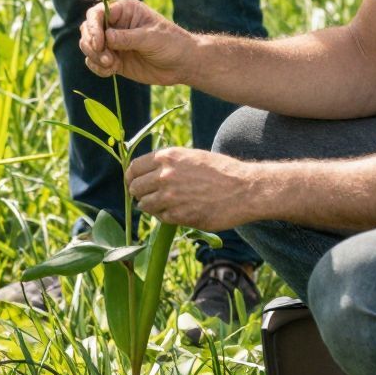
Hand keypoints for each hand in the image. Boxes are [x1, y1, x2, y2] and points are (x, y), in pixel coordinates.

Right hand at [80, 0, 191, 85]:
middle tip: (106, 59)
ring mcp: (113, 43)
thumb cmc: (170, 43)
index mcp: (123, 10)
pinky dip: (97, 68)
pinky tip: (111, 71)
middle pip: (87, 29)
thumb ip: (127, 38)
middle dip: (91, 44)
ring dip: (94, 57)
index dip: (93, 27)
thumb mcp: (150, 38)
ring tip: (111, 65)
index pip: (97, 13)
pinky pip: (95, 62)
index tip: (99, 44)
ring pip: (88, 46)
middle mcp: (115, 24)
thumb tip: (106, 37)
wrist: (182, 64)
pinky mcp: (114, 60)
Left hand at [126, 146, 255, 231]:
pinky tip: (175, 212)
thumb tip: (150, 171)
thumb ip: (169, 163)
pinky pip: (160, 218)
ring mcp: (170, 197)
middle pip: (135, 187)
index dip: (132, 176)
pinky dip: (164, 216)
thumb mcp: (192, 156)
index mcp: (168, 156)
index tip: (133, 182)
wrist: (243, 189)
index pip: (134, 167)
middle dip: (138, 192)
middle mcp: (164, 175)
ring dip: (150, 206)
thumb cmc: (220, 171)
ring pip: (144, 205)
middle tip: (145, 196)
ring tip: (161, 205)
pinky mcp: (178, 216)